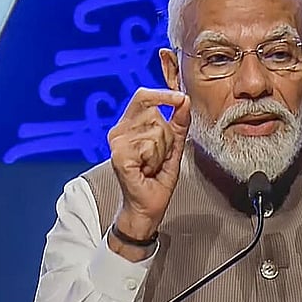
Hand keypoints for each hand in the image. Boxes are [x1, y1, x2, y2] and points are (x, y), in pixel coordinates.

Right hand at [107, 87, 190, 246]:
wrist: (149, 207)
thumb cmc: (157, 180)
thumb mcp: (173, 146)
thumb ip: (179, 123)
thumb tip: (184, 100)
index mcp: (128, 126)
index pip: (143, 97)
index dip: (163, 95)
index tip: (181, 99)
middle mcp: (119, 131)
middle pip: (155, 114)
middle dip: (167, 136)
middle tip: (159, 156)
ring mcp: (117, 143)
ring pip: (155, 130)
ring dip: (162, 151)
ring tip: (152, 165)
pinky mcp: (119, 156)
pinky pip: (150, 145)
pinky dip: (155, 160)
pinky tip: (146, 170)